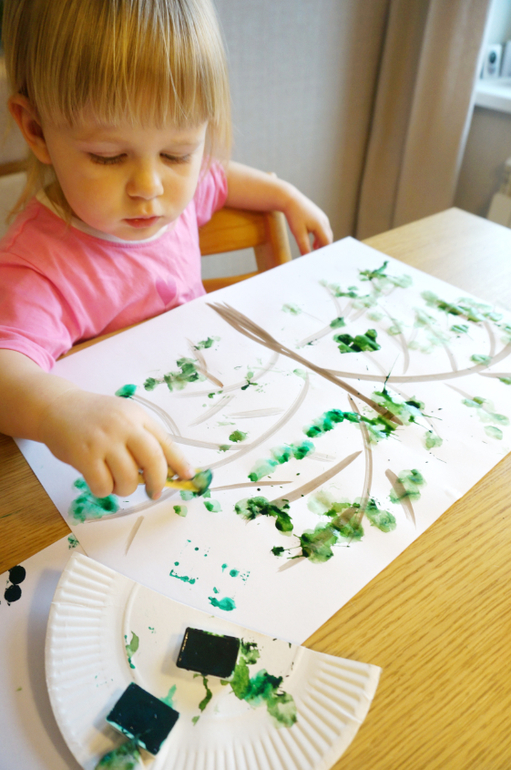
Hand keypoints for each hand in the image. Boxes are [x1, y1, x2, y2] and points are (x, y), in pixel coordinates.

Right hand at [38, 388, 193, 499]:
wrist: (57, 407)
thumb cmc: (94, 418)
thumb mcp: (124, 418)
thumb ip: (143, 439)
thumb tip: (167, 471)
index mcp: (138, 417)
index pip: (166, 443)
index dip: (180, 464)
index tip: (188, 477)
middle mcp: (124, 426)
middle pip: (153, 461)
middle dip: (158, 483)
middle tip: (154, 492)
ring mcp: (103, 441)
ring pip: (128, 479)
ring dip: (125, 489)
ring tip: (116, 482)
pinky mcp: (84, 455)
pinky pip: (103, 486)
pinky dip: (104, 491)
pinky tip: (98, 481)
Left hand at [282, 186, 332, 255]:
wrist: (290, 199)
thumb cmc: (294, 215)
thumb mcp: (298, 233)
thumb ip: (304, 246)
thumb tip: (307, 258)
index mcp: (321, 226)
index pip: (327, 243)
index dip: (325, 253)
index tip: (322, 261)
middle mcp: (324, 222)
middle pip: (328, 240)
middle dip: (325, 250)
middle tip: (321, 261)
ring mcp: (323, 218)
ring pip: (326, 235)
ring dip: (322, 244)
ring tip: (317, 254)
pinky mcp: (319, 217)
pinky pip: (322, 231)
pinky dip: (319, 239)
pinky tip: (314, 245)